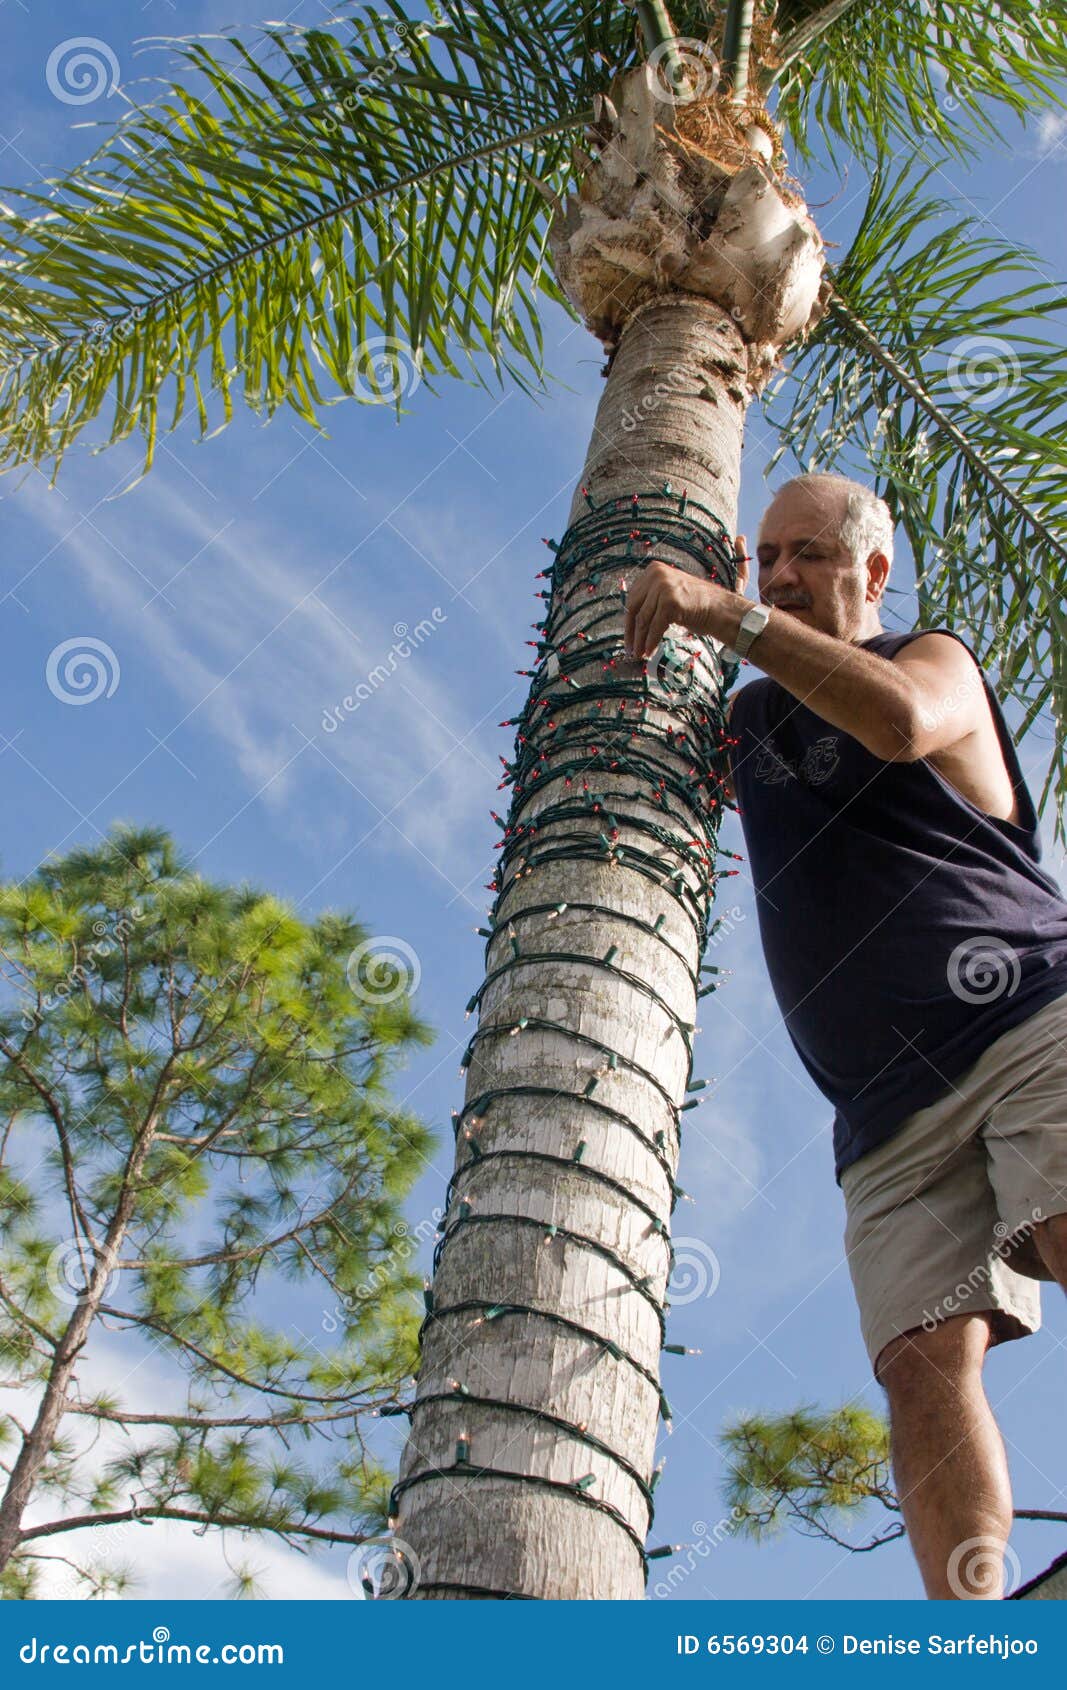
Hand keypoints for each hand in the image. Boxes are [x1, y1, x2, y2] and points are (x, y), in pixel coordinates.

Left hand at [623, 535, 749, 660]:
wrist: (720, 609)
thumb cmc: (696, 605)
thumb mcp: (669, 594)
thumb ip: (651, 600)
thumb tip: (631, 622)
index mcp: (653, 569)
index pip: (633, 597)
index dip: (628, 620)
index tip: (628, 635)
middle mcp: (656, 574)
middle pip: (635, 607)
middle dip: (632, 631)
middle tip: (630, 648)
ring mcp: (663, 587)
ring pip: (643, 619)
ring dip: (640, 640)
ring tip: (639, 654)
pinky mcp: (670, 602)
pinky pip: (655, 627)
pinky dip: (651, 641)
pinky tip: (650, 651)